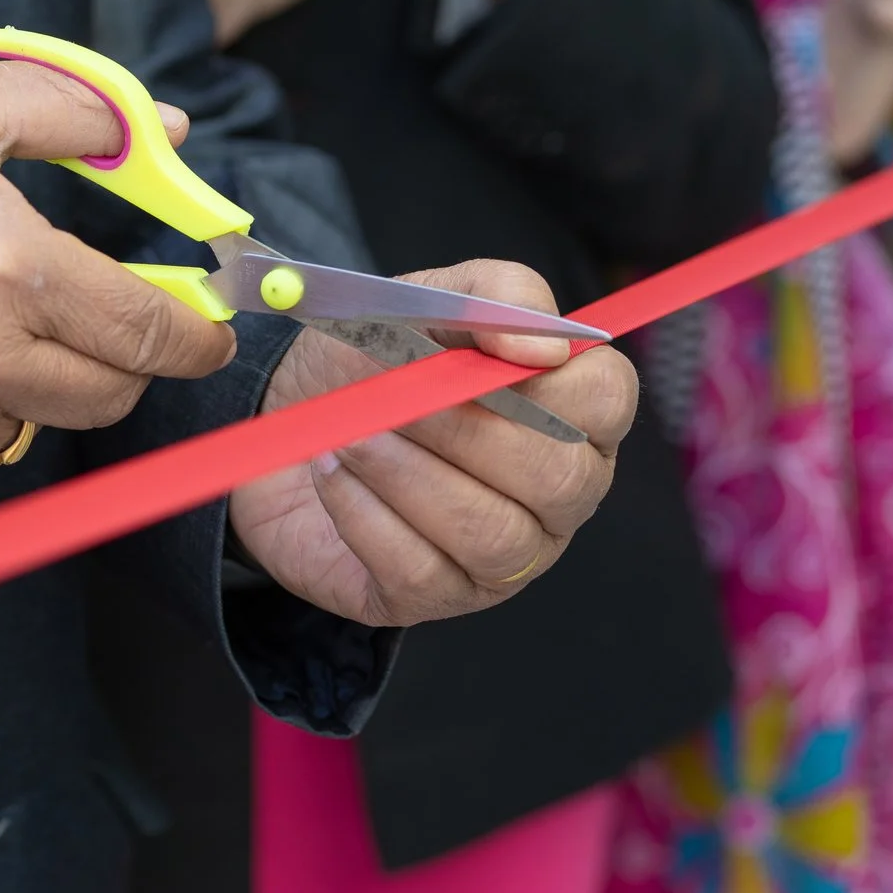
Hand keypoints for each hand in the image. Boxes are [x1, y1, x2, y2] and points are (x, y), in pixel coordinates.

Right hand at [0, 62, 236, 501]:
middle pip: (112, 395)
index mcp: (6, 268)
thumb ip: (69, 110)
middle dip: (122, 362)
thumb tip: (157, 129)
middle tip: (95, 324)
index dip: (196, 335)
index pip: (149, 329)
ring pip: (36, 424)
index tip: (209, 330)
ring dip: (27, 383)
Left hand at [230, 260, 631, 624]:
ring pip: (491, 535)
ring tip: (353, 436)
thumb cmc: (378, 358)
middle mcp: (558, 494)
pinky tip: (334, 474)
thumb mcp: (429, 301)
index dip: (550, 379)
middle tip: (393, 399)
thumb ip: (495, 296)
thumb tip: (541, 346)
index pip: (608, 400)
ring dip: (409, 476)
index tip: (474, 358)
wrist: (283, 416)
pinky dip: (365, 516)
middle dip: (464, 431)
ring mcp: (505, 557)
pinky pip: (420, 571)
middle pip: (557, 477)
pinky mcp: (436, 597)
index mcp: (574, 413)